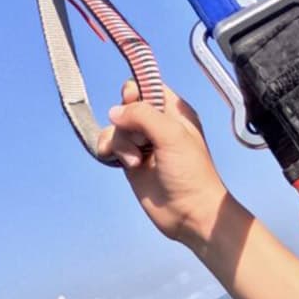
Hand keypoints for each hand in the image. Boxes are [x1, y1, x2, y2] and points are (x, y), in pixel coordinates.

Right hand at [97, 81, 241, 254]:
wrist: (190, 213)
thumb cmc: (191, 174)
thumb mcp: (172, 135)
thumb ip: (143, 114)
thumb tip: (115, 112)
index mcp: (175, 111)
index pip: (146, 84)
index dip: (135, 92)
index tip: (135, 106)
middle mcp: (158, 123)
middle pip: (125, 105)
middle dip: (127, 123)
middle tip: (143, 142)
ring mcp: (143, 142)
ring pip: (114, 126)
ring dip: (120, 142)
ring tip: (137, 161)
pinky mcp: (130, 159)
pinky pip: (107, 143)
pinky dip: (109, 151)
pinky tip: (125, 164)